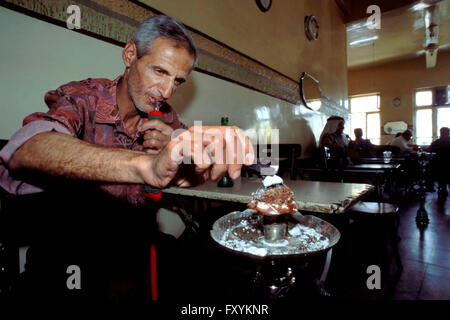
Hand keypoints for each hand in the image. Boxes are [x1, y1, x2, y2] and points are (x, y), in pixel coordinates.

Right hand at [138, 126, 254, 188]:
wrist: (157, 174)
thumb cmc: (182, 171)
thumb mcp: (211, 169)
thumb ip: (226, 163)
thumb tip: (245, 161)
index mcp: (208, 134)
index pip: (234, 131)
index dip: (245, 145)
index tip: (249, 161)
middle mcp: (199, 131)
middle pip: (229, 136)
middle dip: (234, 159)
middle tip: (232, 175)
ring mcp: (188, 137)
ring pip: (218, 144)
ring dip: (219, 166)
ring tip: (210, 175)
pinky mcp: (178, 146)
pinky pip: (202, 156)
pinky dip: (203, 168)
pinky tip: (195, 171)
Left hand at [139, 119, 172, 153]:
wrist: (171, 150)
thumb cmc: (162, 138)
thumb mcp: (161, 130)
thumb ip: (152, 127)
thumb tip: (140, 129)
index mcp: (168, 129)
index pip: (156, 123)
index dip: (146, 124)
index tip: (140, 128)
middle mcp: (168, 138)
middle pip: (154, 134)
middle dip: (146, 135)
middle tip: (145, 137)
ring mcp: (165, 146)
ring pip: (152, 142)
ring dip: (145, 142)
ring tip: (146, 143)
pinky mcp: (161, 153)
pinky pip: (150, 151)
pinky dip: (146, 149)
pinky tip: (148, 148)